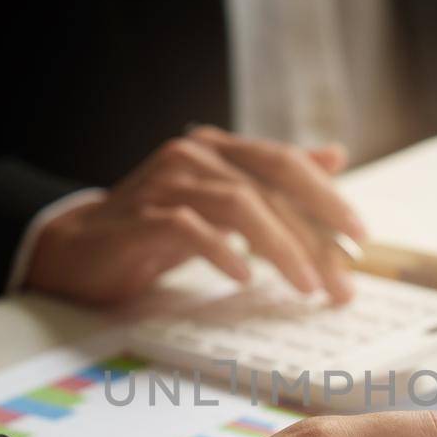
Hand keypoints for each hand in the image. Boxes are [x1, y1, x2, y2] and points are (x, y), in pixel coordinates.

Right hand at [24, 127, 366, 305]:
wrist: (76, 249)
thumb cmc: (155, 229)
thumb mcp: (222, 202)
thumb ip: (274, 181)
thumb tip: (335, 156)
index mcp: (219, 148)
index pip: (286, 164)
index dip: (328, 197)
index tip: (360, 238)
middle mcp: (195, 155)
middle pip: (271, 186)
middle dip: (314, 236)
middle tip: (342, 281)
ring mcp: (166, 182)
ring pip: (239, 205)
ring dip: (280, 248)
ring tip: (306, 287)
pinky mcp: (141, 216)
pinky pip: (190, 229)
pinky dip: (222, 253)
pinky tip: (243, 280)